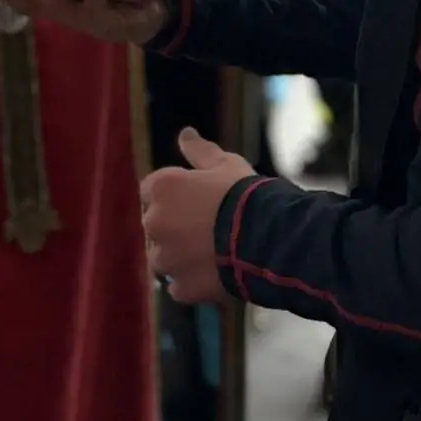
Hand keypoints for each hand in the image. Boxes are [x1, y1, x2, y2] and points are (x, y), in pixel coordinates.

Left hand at [141, 129, 256, 303]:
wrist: (269, 237)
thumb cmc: (247, 195)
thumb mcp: (225, 164)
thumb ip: (199, 151)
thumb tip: (185, 134)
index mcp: (161, 188)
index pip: (151, 191)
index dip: (175, 196)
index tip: (197, 201)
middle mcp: (155, 223)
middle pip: (156, 226)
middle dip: (175, 226)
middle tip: (209, 227)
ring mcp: (166, 259)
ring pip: (163, 259)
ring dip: (180, 256)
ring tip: (212, 252)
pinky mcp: (182, 286)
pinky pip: (179, 286)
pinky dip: (191, 282)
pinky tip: (214, 274)